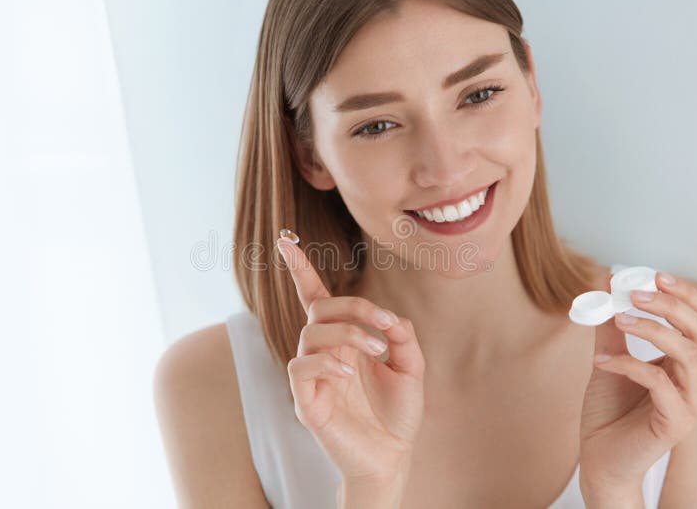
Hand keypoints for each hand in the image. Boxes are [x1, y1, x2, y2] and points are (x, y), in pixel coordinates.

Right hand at [276, 236, 425, 484]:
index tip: (285, 240)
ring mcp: (312, 375)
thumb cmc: (397, 414)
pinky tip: (350, 373)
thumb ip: (401, 335)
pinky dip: (326, 363)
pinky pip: (301, 367)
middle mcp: (324, 352)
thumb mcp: (411, 367)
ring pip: (311, 334)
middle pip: (321, 310)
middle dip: (354, 307)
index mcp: (343, 340)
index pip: (314, 298)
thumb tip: (388, 316)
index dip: (300, 269)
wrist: (392, 457)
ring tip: (376, 353)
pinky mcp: (305, 399)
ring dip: (347, 335)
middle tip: (385, 325)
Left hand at [579, 270, 696, 488]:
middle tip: (634, 293)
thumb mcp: (608, 359)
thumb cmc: (609, 411)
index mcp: (686, 364)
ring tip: (618, 319)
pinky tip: (600, 362)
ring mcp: (690, 403)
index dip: (683, 294)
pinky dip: (630, 365)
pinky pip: (660, 383)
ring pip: (688, 355)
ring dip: (652, 330)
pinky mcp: (676, 422)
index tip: (654, 276)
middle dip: (669, 306)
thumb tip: (606, 285)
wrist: (599, 457)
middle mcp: (696, 381)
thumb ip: (611, 327)